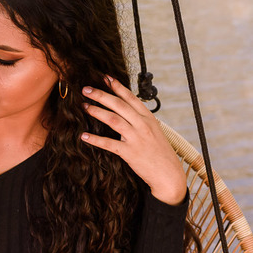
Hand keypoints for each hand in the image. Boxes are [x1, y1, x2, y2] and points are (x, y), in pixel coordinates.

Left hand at [81, 75, 187, 204]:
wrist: (168, 174)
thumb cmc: (161, 154)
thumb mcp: (155, 132)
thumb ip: (141, 121)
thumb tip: (127, 111)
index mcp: (149, 118)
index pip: (131, 98)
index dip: (117, 86)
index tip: (105, 77)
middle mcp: (142, 125)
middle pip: (119, 105)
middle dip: (101, 95)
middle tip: (86, 89)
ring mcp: (136, 138)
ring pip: (113, 119)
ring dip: (97, 111)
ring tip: (85, 106)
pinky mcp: (129, 153)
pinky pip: (109, 143)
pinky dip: (95, 139)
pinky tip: (84, 136)